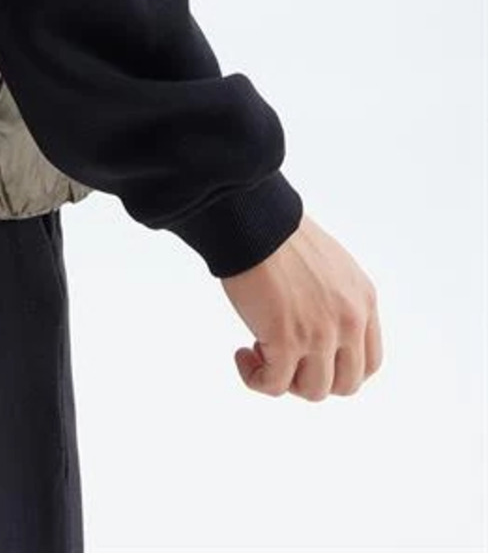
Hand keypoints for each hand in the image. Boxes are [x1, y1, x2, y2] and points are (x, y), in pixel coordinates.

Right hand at [220, 214, 381, 399]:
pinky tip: (241, 355)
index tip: (310, 358)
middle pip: (345, 384)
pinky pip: (273, 384)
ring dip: (284, 379)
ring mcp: (320, 334)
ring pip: (312, 391)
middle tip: (283, 356)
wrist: (254, 220)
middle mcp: (349, 320)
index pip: (369, 362)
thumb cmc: (279, 233)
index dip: (339, 370)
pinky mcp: (286, 340)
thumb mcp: (329, 266)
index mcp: (362, 300)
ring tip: (259, 351)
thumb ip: (335, 298)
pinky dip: (255, 378)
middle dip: (311, 378)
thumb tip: (315, 330)